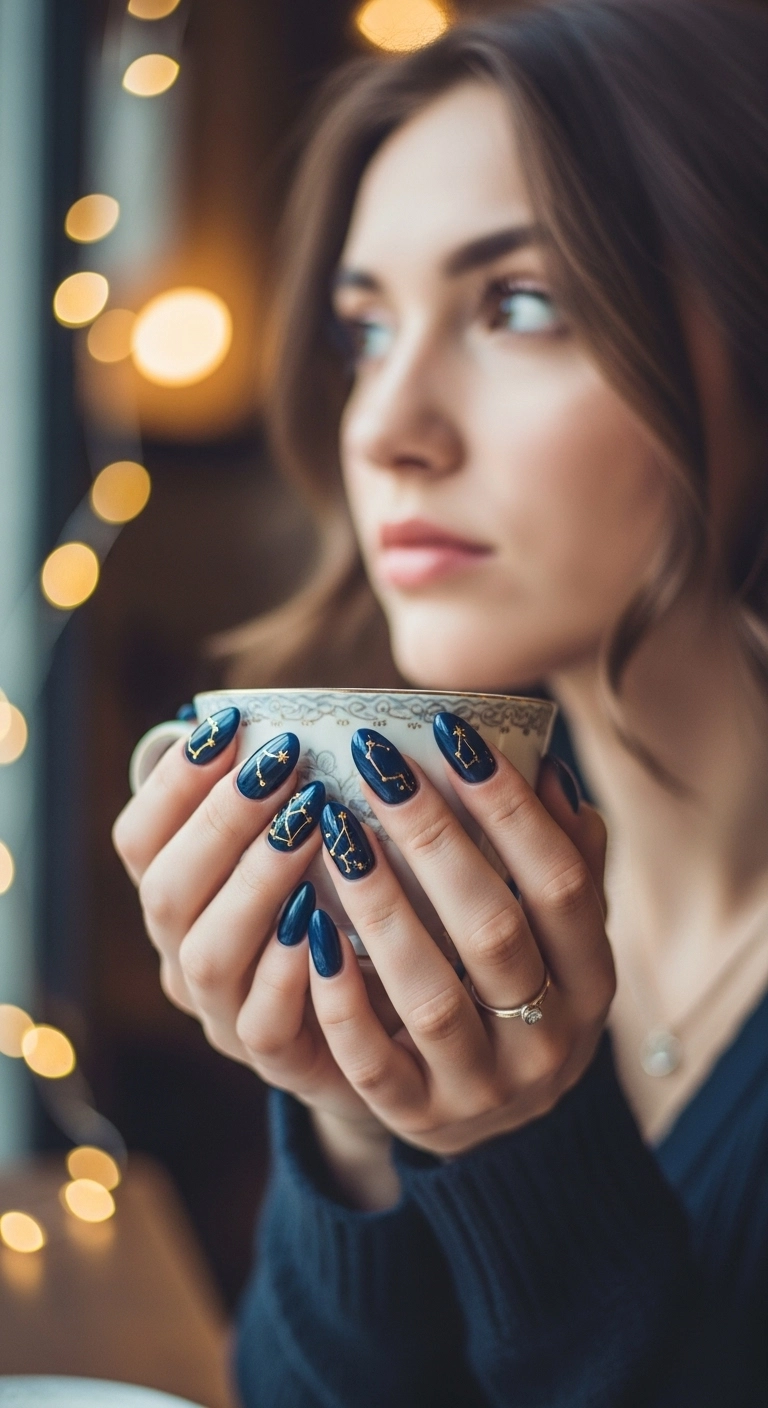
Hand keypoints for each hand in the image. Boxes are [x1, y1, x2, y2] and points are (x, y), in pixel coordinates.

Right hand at [112, 715, 384, 1145]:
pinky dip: (286, 971)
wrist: (387, 1026)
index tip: (227, 724)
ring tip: (310, 827)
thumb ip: (287, 797)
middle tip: (283, 766)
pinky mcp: (278, 1061)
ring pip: (206, 955)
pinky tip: (321, 923)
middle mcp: (184, 958)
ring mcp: (223, 1015)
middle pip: (167, 892)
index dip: (174, 783)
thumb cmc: (345, 908)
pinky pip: (263, 1024)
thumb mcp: (308, 851)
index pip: (139, 840)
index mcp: (178, 900)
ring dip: (255, 883)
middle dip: (221, 821)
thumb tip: (291, 716)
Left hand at [304, 739, 612, 1159]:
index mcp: (592, 979)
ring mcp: (480, 1086)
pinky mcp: (414, 1114)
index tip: (452, 733)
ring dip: (379, 908)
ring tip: (334, 831)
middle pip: (492, 931)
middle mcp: (547, 1039)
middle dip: (432, 839)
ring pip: (427, 996)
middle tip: (375, 764)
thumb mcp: (562, 933)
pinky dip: (339, 996)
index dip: (511, 807)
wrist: (497, 1111)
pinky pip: (369, 1061)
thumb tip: (547, 767)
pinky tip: (310, 925)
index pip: (562, 882)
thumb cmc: (523, 985)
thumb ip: (566, 856)